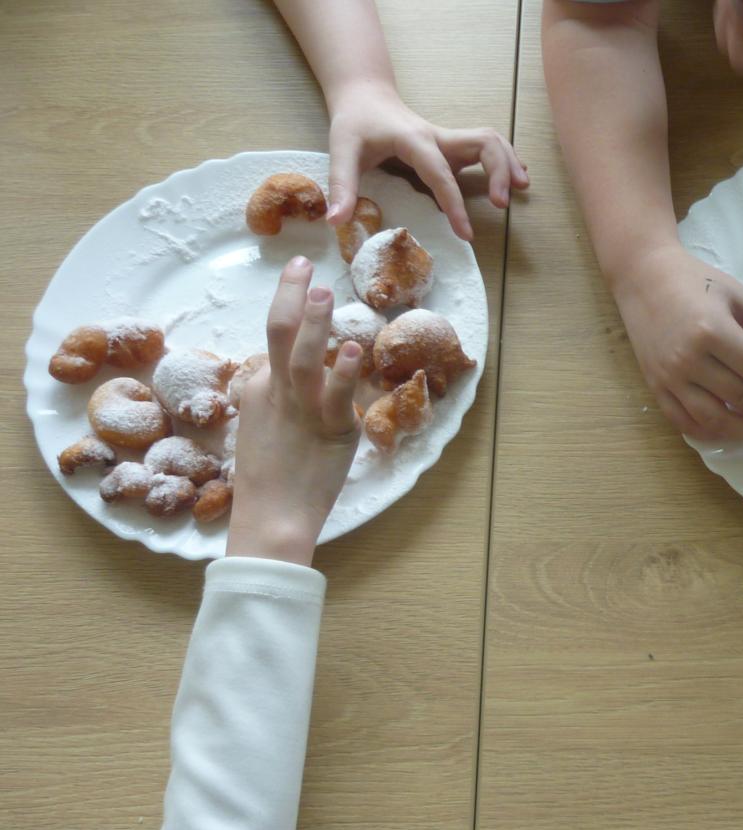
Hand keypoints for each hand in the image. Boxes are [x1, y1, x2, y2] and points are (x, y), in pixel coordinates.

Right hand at [227, 257, 363, 565]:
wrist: (271, 519)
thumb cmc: (271, 479)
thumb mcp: (264, 427)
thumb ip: (275, 397)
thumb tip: (283, 372)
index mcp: (260, 388)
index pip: (275, 339)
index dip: (290, 305)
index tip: (301, 277)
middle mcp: (277, 392)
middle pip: (278, 334)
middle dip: (291, 296)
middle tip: (304, 265)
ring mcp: (303, 410)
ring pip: (303, 358)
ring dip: (314, 324)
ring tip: (325, 291)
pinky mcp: (330, 430)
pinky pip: (337, 396)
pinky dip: (342, 372)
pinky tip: (350, 349)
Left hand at [325, 81, 528, 240]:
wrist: (365, 96)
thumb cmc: (355, 123)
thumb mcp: (341, 150)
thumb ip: (341, 185)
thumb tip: (335, 222)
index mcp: (415, 140)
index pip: (441, 173)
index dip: (454, 203)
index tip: (466, 234)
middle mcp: (439, 137)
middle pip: (485, 143)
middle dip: (499, 171)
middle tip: (502, 204)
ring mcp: (450, 141)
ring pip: (492, 142)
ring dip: (509, 163)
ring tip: (522, 189)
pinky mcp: (453, 147)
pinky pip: (488, 148)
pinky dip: (505, 161)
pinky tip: (516, 179)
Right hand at [614, 245, 742, 440]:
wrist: (643, 278)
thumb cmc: (696, 282)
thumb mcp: (741, 298)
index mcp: (713, 331)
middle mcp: (689, 360)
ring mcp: (669, 378)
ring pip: (716, 421)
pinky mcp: (656, 388)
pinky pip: (687, 423)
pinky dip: (716, 434)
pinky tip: (740, 432)